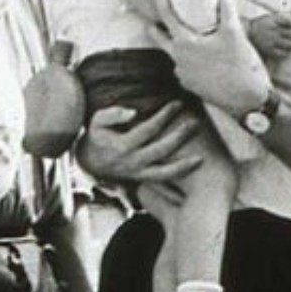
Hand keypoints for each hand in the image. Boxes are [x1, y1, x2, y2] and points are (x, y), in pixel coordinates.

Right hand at [77, 100, 205, 204]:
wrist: (90, 163)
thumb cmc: (97, 137)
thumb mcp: (96, 122)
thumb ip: (113, 114)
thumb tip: (133, 111)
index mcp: (123, 146)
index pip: (149, 129)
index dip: (165, 115)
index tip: (178, 103)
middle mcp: (133, 162)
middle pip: (162, 150)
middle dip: (180, 136)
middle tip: (195, 123)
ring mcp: (138, 174)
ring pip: (164, 174)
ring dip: (183, 167)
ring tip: (201, 159)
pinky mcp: (142, 180)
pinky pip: (161, 186)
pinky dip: (175, 188)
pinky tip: (191, 184)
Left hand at [165, 0, 270, 116]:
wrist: (246, 99)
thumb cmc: (240, 66)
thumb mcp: (234, 32)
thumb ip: (226, 8)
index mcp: (185, 44)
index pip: (166, 17)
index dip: (160, 1)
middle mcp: (178, 60)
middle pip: (159, 38)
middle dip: (156, 26)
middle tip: (157, 16)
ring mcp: (183, 74)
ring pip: (173, 54)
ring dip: (176, 44)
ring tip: (187, 36)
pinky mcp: (190, 86)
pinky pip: (184, 68)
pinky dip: (188, 59)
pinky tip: (200, 56)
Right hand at [247, 9, 290, 65]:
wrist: (247, 32)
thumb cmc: (264, 22)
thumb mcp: (274, 15)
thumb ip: (287, 13)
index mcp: (277, 19)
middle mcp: (276, 29)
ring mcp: (273, 40)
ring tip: (289, 42)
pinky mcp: (269, 50)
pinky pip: (284, 54)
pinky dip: (285, 52)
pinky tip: (283, 49)